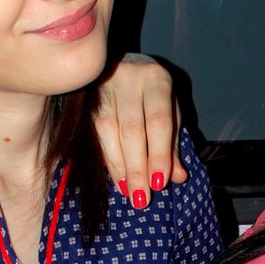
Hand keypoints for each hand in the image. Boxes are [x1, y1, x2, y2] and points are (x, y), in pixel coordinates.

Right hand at [93, 54, 184, 207]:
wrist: (121, 65)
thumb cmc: (152, 95)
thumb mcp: (169, 113)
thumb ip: (172, 144)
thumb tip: (178, 177)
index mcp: (156, 80)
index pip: (158, 121)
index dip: (159, 153)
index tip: (159, 183)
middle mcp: (129, 78)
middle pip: (132, 129)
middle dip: (137, 167)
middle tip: (141, 198)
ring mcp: (104, 86)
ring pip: (109, 131)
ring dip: (119, 166)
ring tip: (128, 191)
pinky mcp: (86, 98)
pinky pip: (95, 132)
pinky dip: (107, 159)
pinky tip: (116, 177)